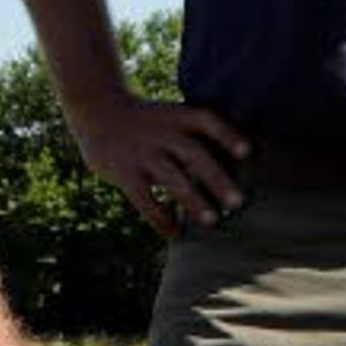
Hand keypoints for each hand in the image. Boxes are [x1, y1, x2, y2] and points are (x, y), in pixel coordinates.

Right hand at [67, 92, 250, 238]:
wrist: (97, 111)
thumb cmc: (148, 121)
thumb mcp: (172, 115)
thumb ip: (199, 135)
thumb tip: (242, 162)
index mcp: (178, 116)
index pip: (206, 120)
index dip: (227, 135)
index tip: (248, 152)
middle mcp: (162, 133)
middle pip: (193, 154)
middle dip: (216, 179)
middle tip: (237, 203)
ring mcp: (142, 152)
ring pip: (171, 177)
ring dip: (193, 200)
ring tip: (212, 221)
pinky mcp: (124, 172)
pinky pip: (143, 199)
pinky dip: (159, 217)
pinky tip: (173, 233)